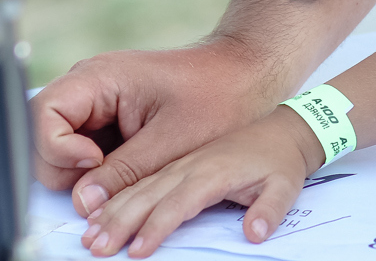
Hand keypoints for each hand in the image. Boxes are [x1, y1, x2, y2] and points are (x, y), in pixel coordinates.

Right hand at [30, 39, 286, 217]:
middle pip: (44, 134)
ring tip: (128, 174)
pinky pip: (85, 150)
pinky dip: (99, 170)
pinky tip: (130, 171)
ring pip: (62, 147)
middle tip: (110, 182)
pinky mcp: (109, 119)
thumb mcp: (171, 142)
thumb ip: (123, 173)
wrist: (245, 76)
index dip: (57, 149)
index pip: (43, 115)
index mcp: (100, 76)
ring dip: (85, 172)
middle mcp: (91, 85)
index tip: (93, 165)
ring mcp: (98, 102)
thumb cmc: (218, 94)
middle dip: (67, 168)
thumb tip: (82, 203)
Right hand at [79, 107, 323, 257]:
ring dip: (111, 210)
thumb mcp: (286, 182)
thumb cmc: (280, 157)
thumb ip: (270, 208)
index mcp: (213, 168)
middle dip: (119, 221)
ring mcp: (181, 163)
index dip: (157, 227)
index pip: (179, 201)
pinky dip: (118, 196)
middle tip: (95, 248)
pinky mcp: (177, 164)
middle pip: (148, 194)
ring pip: (138, 187)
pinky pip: (142, 181)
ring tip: (89, 235)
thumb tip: (256, 232)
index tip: (137, 251)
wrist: (281, 127)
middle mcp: (190, 164)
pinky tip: (101, 211)